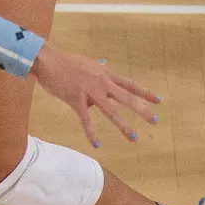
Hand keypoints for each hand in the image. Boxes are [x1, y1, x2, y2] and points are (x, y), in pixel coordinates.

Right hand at [29, 46, 160, 149]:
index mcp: (105, 74)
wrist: (46, 59)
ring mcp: (90, 91)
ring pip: (111, 111)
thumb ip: (97, 68)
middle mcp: (101, 82)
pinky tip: (97, 144)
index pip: (129, 84)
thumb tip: (105, 65)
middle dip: (142, 110)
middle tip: (155, 121)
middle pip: (126, 97)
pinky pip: (86, 119)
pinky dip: (91, 133)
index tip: (159, 101)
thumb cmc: (64, 61)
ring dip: (123, 125)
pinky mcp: (76, 100)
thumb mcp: (86, 63)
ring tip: (134, 138)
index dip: (144, 93)